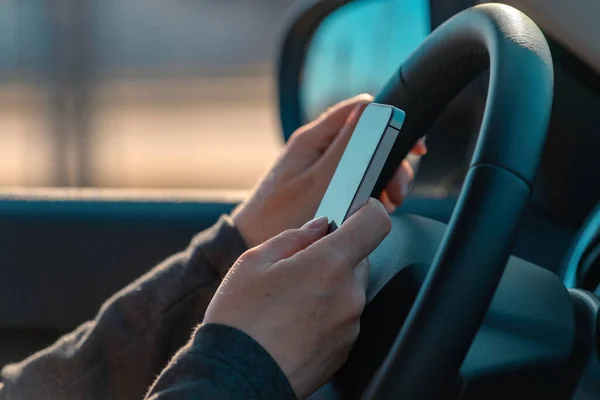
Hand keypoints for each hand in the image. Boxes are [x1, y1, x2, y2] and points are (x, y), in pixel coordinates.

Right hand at [205, 199, 390, 397]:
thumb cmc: (240, 320)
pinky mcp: (345, 350)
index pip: (374, 224)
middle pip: (359, 259)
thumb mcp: (253, 262)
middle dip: (334, 256)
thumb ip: (294, 237)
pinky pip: (344, 319)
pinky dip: (327, 314)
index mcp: (328, 265)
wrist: (237, 379)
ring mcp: (350, 325)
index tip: (358, 211)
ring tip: (289, 303)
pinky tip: (294, 323)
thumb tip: (320, 226)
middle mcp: (349, 295)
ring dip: (330, 287)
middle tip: (297, 268)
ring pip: (349, 290)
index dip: (369, 211)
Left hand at [232, 94, 425, 247]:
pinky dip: (366, 191)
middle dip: (390, 161)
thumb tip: (377, 113)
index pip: (363, 110)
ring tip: (385, 205)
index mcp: (314, 138)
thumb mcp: (321, 184)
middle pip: (368, 137)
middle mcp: (315, 148)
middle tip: (396, 192)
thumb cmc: (278, 219)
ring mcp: (316, 167)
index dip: (393, 122)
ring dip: (380, 179)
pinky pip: (351, 179)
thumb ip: (349, 148)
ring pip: (362, 160)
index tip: (413, 148)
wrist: (248, 245)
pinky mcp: (316, 186)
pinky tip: (368, 210)